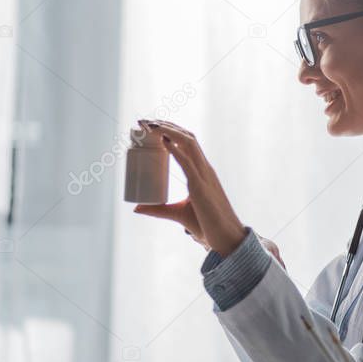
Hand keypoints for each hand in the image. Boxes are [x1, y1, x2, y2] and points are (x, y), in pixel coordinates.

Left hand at [133, 120, 246, 256]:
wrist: (226, 240)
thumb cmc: (207, 226)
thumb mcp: (177, 214)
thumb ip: (158, 210)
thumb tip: (137, 208)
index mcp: (202, 172)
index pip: (187, 143)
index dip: (170, 130)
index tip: (151, 126)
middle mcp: (205, 169)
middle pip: (186, 137)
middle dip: (166, 125)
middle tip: (144, 121)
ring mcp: (204, 176)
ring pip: (188, 144)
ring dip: (168, 131)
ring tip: (150, 125)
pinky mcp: (201, 188)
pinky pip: (189, 164)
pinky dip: (176, 150)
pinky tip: (164, 141)